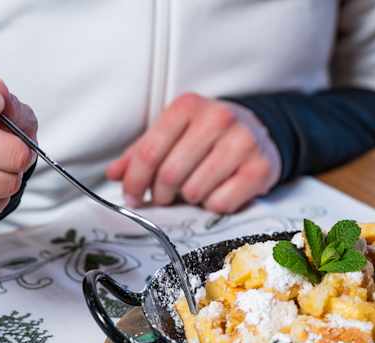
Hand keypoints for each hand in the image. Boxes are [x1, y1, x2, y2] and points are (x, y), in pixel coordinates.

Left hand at [106, 93, 280, 213]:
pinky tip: (217, 191)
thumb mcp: (174, 132)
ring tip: (195, 188)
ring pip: (195, 191)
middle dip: (161, 194)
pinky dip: (213, 205)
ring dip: (189, 199)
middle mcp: (218, 118)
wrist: (260, 131)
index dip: (135, 180)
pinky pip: (221, 202)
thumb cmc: (208, 135)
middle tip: (165, 196)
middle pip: (170, 174)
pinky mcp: (260, 168)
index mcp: (188, 106)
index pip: (149, 151)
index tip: (132, 196)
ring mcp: (242, 142)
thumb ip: (142, 152)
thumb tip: (114, 174)